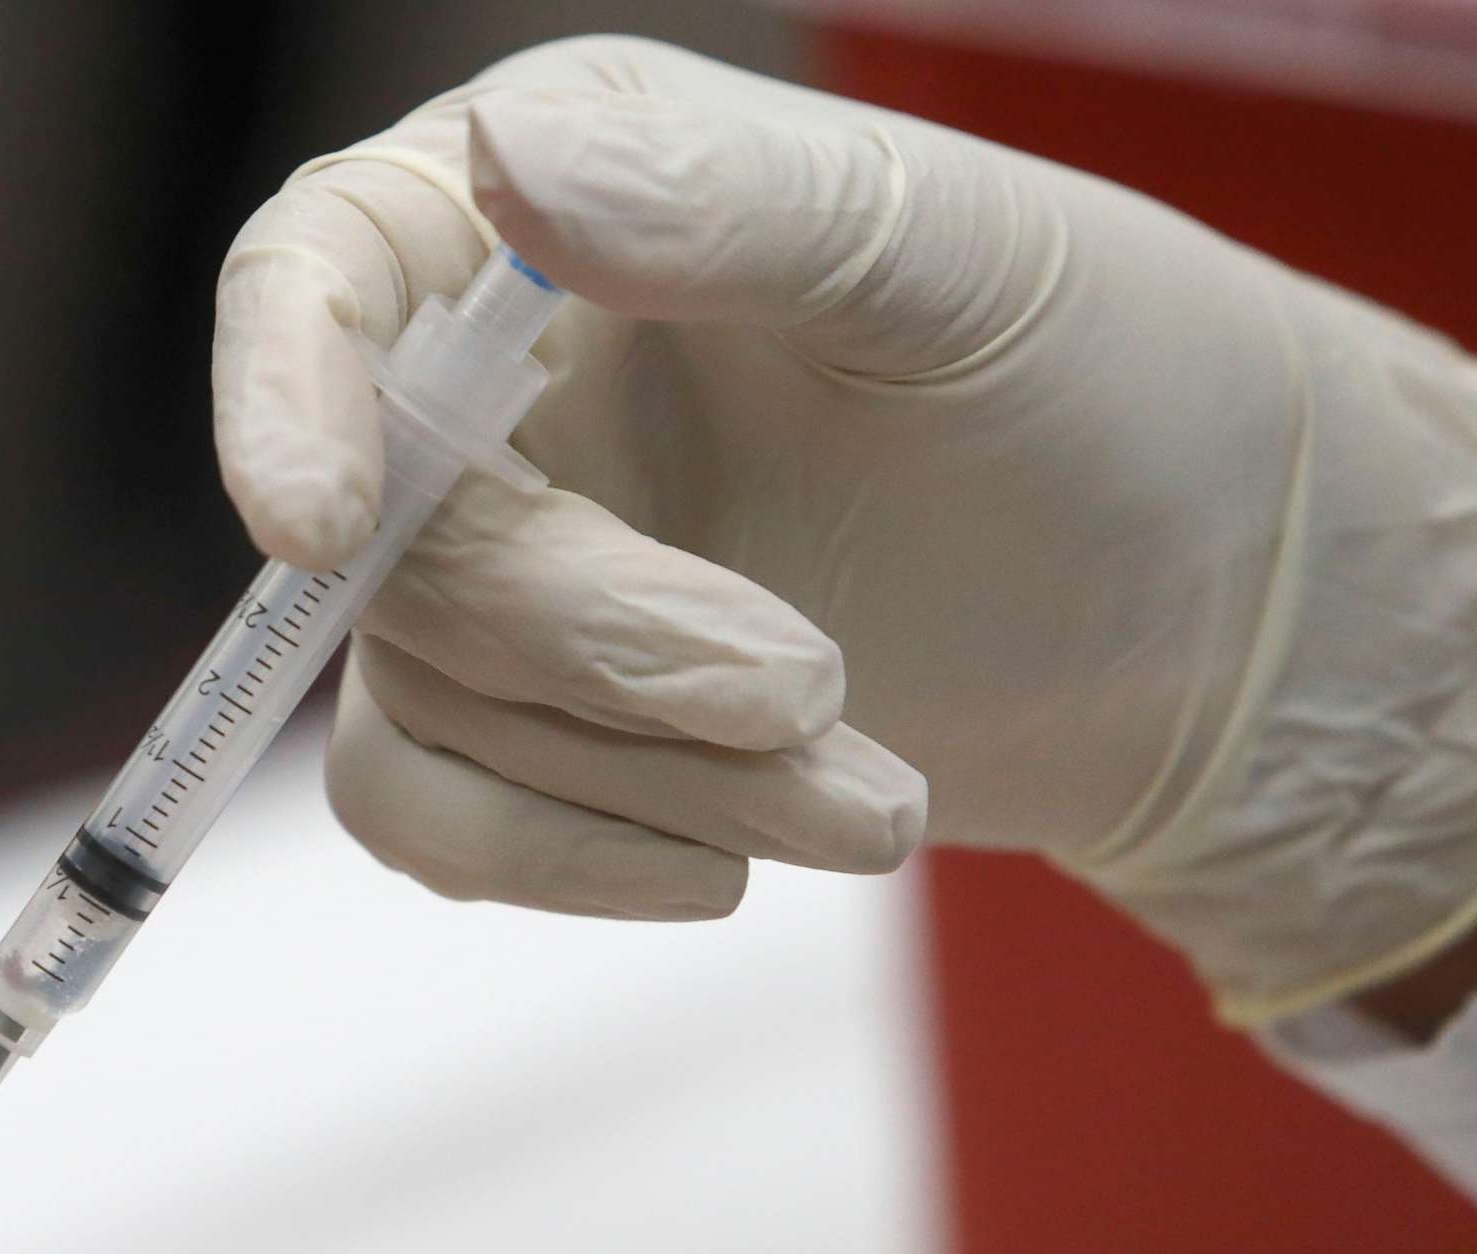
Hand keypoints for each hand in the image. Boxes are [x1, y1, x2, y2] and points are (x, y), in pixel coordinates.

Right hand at [215, 37, 1476, 1022]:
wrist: (1196, 608)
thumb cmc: (1101, 379)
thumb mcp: (947, 259)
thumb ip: (720, 204)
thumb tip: (504, 164)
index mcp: (552, 206)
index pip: (320, 274)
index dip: (280, 393)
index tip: (319, 528)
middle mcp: (484, 385)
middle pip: (396, 545)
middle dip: (599, 645)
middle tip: (808, 693)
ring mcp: (497, 564)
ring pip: (431, 708)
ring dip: (655, 779)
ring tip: (876, 797)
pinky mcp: (529, 720)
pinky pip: (437, 820)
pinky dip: (574, 861)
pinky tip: (740, 866)